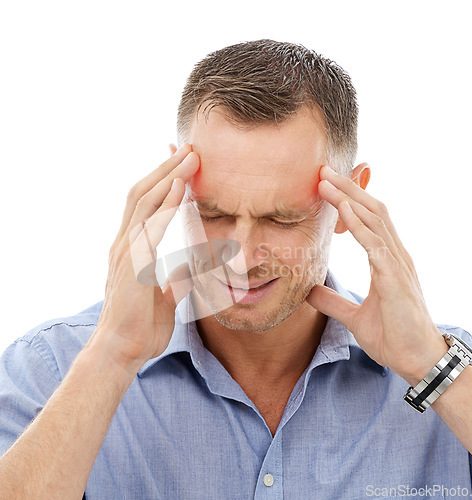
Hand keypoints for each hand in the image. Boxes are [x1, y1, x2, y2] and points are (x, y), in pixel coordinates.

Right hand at [92, 143, 198, 373]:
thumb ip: (174, 279)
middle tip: (190, 148)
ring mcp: (126, 251)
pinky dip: (165, 205)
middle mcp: (125, 243)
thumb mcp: (164, 297)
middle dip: (167, 168)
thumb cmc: (141, 326)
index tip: (183, 162)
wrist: (121, 351)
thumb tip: (186, 269)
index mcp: (132, 248)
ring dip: (168, 177)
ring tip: (190, 157)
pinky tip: (181, 189)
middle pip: (143, 193)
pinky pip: (150, 227)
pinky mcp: (132, 264)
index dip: (163, 180)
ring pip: (144, 202)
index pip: (145, 203)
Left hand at [306, 165, 446, 384]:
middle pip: (372, 211)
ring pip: (374, 221)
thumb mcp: (354, 317)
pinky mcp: (396, 279)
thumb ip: (333, 302)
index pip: (369, 220)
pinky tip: (343, 211)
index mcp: (387, 261)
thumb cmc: (393, 338)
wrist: (417, 362)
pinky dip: (359, 226)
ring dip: (349, 199)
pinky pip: (376, 245)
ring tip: (327, 182)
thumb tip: (309, 292)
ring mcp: (398, 265)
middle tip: (323, 171)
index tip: (326, 185)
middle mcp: (395, 256)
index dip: (348, 200)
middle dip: (347, 189)